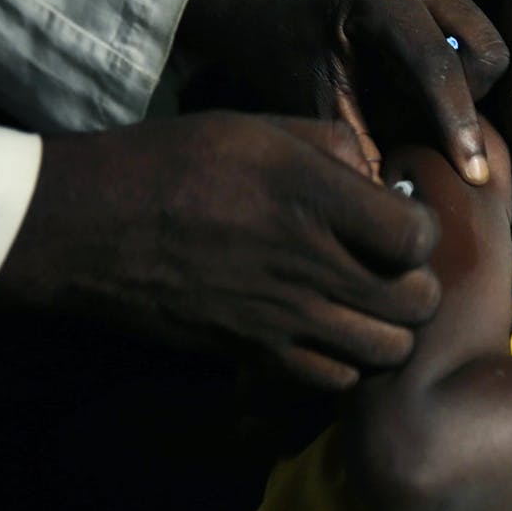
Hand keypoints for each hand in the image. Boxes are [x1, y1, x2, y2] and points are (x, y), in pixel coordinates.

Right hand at [0, 112, 441, 390]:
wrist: (89, 228)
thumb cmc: (174, 163)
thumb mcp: (258, 128)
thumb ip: (334, 147)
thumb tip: (384, 180)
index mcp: (313, 198)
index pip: (417, 236)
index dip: (422, 228)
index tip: (400, 217)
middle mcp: (308, 265)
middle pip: (416, 302)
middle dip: (418, 282)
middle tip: (393, 264)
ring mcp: (282, 318)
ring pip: (386, 350)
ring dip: (390, 327)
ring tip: (369, 302)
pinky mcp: (254, 355)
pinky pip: (334, 381)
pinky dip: (346, 363)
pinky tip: (330, 332)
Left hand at [176, 0, 508, 183]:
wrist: (273, 11)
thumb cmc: (287, 58)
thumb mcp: (314, 107)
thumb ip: (360, 149)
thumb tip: (400, 206)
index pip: (436, 65)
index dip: (457, 125)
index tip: (472, 176)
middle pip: (485, 54)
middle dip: (464, 101)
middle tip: (415, 123)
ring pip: (490, 51)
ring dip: (464, 90)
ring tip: (409, 103)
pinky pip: (479, 45)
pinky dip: (459, 77)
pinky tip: (414, 87)